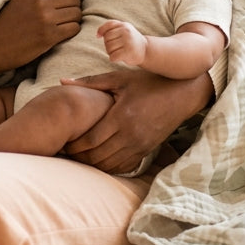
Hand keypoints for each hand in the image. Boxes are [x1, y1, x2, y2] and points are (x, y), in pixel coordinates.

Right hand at [0, 0, 81, 82]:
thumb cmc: (3, 25)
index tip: (67, 3)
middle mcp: (40, 1)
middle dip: (74, 7)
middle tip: (67, 16)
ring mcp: (45, 19)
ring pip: (76, 14)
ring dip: (74, 20)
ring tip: (64, 26)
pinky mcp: (49, 36)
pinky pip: (74, 29)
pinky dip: (72, 32)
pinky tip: (62, 35)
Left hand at [60, 69, 212, 174]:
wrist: (182, 93)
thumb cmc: (148, 82)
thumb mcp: (120, 78)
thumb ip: (91, 82)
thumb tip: (62, 82)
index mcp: (122, 116)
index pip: (91, 139)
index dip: (74, 145)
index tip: (62, 142)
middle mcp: (131, 134)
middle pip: (98, 156)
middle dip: (79, 157)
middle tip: (65, 153)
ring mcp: (140, 145)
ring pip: (110, 164)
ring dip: (91, 165)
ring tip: (77, 158)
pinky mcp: (146, 151)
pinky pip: (123, 166)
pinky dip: (108, 167)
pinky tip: (97, 161)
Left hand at [98, 20, 146, 66]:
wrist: (146, 50)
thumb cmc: (131, 41)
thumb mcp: (124, 30)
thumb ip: (112, 28)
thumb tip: (97, 35)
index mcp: (124, 25)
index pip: (108, 25)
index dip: (101, 30)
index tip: (98, 36)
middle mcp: (126, 31)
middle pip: (107, 39)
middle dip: (107, 45)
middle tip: (115, 47)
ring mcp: (128, 41)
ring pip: (109, 48)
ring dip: (111, 52)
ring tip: (118, 52)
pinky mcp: (128, 52)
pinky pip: (113, 56)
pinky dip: (113, 59)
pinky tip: (119, 57)